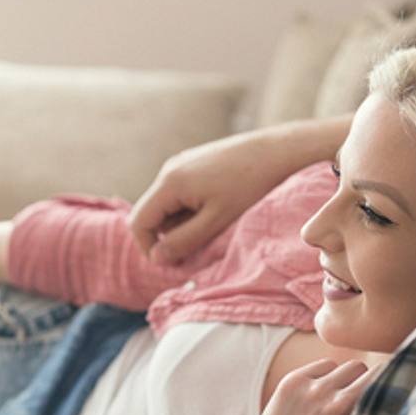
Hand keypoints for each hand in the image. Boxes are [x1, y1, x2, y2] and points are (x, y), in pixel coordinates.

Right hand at [128, 115, 353, 264]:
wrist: (276, 151)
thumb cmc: (249, 186)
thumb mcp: (216, 221)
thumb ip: (183, 241)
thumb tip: (156, 259)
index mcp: (170, 183)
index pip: (139, 222)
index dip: (149, 248)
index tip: (173, 263)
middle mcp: (169, 169)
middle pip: (152, 214)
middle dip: (170, 236)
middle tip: (200, 247)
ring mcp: (180, 163)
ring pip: (167, 205)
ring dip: (183, 222)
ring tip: (215, 223)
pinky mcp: (193, 162)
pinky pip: (180, 193)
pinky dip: (191, 208)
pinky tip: (218, 207)